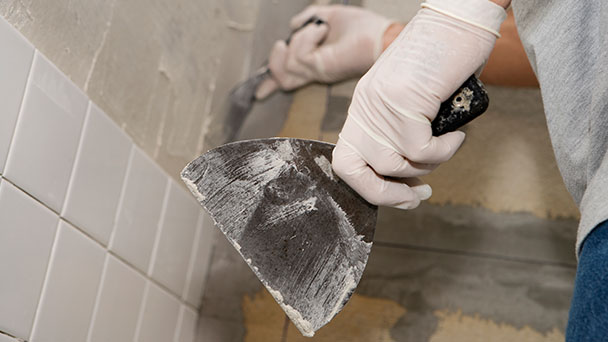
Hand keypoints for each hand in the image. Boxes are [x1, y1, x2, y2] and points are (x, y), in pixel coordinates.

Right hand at [255, 5, 392, 98]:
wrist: (382, 36)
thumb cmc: (364, 28)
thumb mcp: (330, 16)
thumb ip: (310, 17)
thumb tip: (292, 25)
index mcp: (316, 62)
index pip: (289, 78)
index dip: (271, 85)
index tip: (259, 92)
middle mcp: (315, 71)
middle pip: (282, 78)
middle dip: (274, 61)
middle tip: (282, 44)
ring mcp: (318, 72)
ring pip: (287, 65)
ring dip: (297, 41)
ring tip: (318, 30)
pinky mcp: (322, 68)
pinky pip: (300, 56)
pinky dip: (306, 38)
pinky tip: (322, 31)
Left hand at [332, 0, 505, 208]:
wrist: (458, 20)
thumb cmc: (443, 59)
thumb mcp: (413, 101)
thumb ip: (403, 130)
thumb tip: (411, 171)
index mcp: (362, 109)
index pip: (344, 163)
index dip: (368, 188)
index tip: (400, 194)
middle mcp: (364, 108)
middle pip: (357, 173)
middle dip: (389, 195)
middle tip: (418, 196)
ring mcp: (380, 104)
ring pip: (395, 165)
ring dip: (428, 166)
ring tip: (447, 143)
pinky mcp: (403, 100)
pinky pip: (422, 150)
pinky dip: (445, 150)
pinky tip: (457, 134)